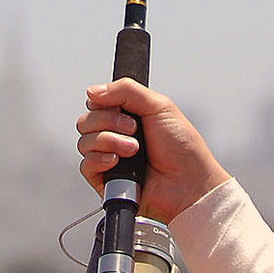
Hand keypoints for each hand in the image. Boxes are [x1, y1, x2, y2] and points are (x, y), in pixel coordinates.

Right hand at [77, 79, 229, 224]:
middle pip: (86, 121)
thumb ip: (126, 90)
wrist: (188, 182)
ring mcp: (109, 158)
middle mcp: (115, 136)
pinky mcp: (105, 180)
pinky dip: (100, 160)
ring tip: (134, 150)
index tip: (122, 108)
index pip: (96, 103)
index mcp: (127, 116)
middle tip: (134, 130)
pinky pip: (85, 165)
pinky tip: (117, 161)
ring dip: (110, 142)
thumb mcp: (159, 106)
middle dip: (110, 123)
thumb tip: (93, 90)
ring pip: (85, 142)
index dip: (104, 103)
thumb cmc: (183, 149)